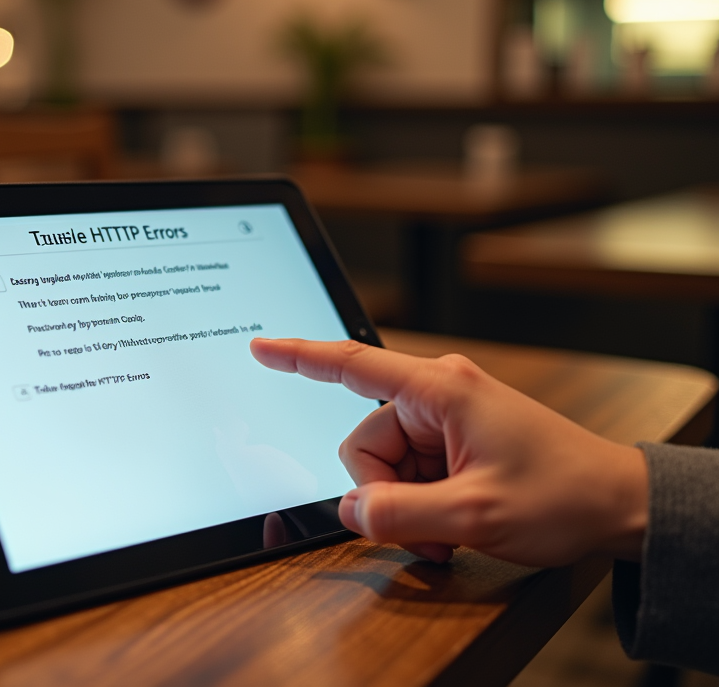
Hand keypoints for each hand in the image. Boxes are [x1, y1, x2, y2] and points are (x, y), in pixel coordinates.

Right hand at [250, 338, 647, 566]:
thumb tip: (349, 510)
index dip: (300, 357)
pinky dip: (420, 506)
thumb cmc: (563, 494)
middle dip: (385, 494)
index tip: (260, 348)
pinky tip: (450, 525)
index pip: (353, 365)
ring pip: (384, 466)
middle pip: (365, 443)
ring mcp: (444, 418)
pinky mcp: (452, 440)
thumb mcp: (475, 515)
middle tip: (429, 529)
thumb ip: (400, 514)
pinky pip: (408, 474)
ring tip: (449, 531)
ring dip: (406, 507)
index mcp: (439, 390)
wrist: (617, 504)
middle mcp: (436, 396)